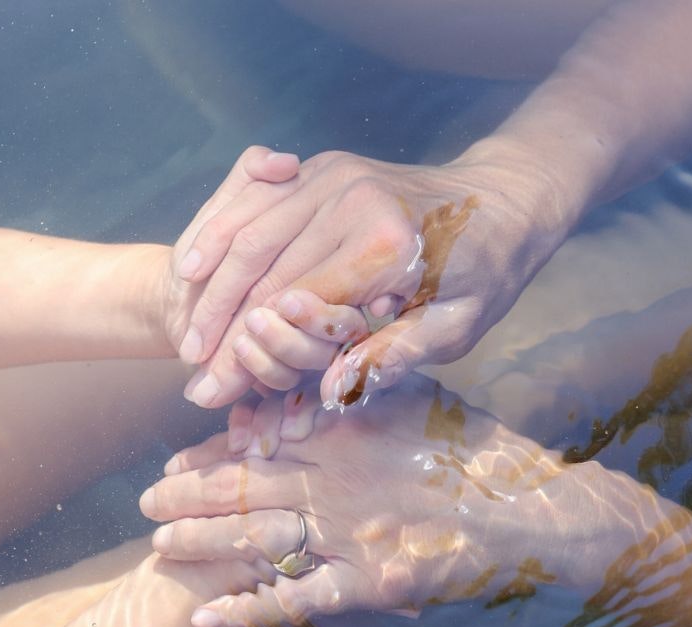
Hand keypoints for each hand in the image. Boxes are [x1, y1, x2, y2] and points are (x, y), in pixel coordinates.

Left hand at [138, 378, 586, 626]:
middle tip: (145, 503)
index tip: (174, 461)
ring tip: (158, 550)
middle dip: (188, 496)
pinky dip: (248, 610)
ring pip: (255, 538)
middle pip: (243, 486)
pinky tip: (207, 620)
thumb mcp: (419, 398)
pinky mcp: (368, 582)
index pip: (258, 440)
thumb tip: (316, 370)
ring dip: (202, 545)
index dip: (209, 453)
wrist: (533, 511)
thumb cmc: (480, 452)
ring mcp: (349, 532)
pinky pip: (296, 599)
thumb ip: (363, 382)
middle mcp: (337, 477)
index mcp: (345, 428)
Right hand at [174, 148, 572, 407]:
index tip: (217, 395)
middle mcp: (353, 200)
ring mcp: (333, 175)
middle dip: (222, 331)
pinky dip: (220, 237)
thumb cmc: (487, 274)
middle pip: (265, 272)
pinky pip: (257, 202)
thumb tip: (331, 391)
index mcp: (387, 244)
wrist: (505, 199)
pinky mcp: (322, 167)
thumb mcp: (459, 328)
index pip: (298, 307)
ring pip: (251, 234)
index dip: (251, 355)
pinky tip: (193, 271)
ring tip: (187, 340)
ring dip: (212, 289)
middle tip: (195, 381)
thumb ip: (396, 356)